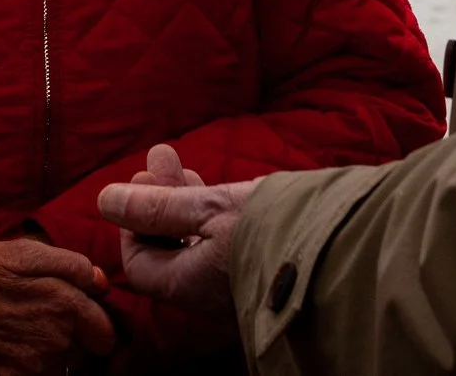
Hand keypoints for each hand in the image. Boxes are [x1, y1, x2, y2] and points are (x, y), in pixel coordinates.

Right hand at [0, 239, 115, 375]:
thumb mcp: (21, 251)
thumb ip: (71, 264)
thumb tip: (101, 284)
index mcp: (63, 304)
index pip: (105, 332)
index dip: (95, 322)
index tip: (79, 316)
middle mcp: (54, 342)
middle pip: (85, 353)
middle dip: (73, 337)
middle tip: (42, 319)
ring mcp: (33, 369)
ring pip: (62, 369)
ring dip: (52, 355)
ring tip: (23, 332)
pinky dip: (31, 368)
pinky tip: (11, 349)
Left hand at [97, 144, 263, 317]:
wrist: (349, 255)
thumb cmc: (275, 231)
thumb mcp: (212, 210)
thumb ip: (158, 206)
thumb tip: (106, 200)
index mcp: (188, 286)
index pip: (139, 262)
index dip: (134, 221)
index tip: (143, 180)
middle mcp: (210, 298)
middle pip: (169, 252)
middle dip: (163, 202)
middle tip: (164, 157)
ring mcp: (239, 290)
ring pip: (199, 248)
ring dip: (189, 206)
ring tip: (190, 169)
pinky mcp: (265, 275)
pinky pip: (227, 250)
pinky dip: (217, 220)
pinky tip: (226, 193)